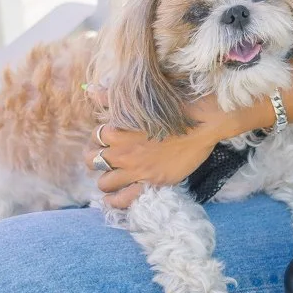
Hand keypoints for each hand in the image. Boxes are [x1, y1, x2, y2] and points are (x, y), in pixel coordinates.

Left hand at [84, 89, 259, 208]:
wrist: (202, 123)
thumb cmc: (175, 107)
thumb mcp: (140, 100)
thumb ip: (111, 99)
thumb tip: (90, 91)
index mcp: (117, 130)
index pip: (95, 136)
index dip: (100, 138)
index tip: (109, 138)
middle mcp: (122, 152)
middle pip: (92, 160)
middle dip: (96, 158)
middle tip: (107, 158)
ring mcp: (135, 170)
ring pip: (103, 182)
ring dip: (106, 179)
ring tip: (112, 177)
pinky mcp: (150, 183)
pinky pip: (122, 199)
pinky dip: (114, 201)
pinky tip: (112, 199)